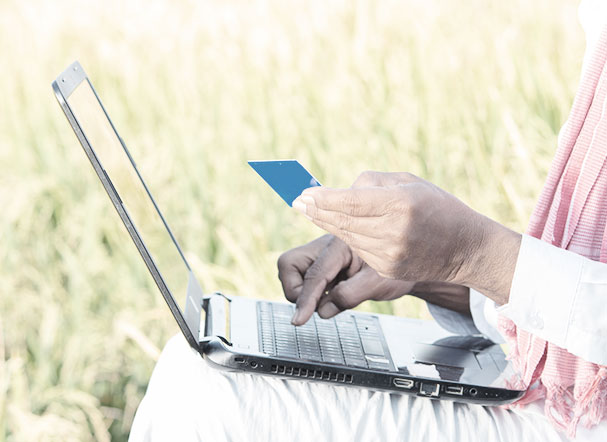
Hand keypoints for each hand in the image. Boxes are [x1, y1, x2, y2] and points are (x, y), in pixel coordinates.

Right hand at [277, 234, 414, 324]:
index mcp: (341, 245)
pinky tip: (331, 295)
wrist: (404, 266)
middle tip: (318, 303)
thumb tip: (322, 311)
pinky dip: (311, 293)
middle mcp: (326, 247)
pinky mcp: (320, 266)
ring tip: (331, 298)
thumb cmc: (394, 271)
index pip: (314, 274)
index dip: (305, 299)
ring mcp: (320, 255)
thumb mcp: (378, 284)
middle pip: (288, 264)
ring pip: (291, 272)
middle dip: (296, 289)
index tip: (298, 320)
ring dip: (303, 292)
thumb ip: (350, 296)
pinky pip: (302, 279)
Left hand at [292, 171, 520, 304]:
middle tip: (298, 201)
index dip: (323, 199)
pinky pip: (357, 251)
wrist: (465, 247)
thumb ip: (373, 183)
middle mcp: (393, 232)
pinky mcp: (386, 270)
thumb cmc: (439, 208)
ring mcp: (389, 255)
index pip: (350, 202)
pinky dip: (346, 238)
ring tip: (311, 210)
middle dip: (316, 211)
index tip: (303, 194)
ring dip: (327, 223)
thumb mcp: (410, 182)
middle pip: (343, 221)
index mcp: (399, 205)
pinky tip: (338, 226)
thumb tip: (341, 191)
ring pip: (346, 237)